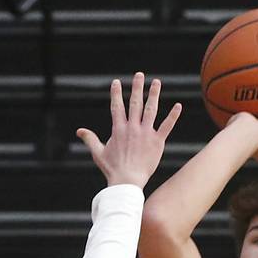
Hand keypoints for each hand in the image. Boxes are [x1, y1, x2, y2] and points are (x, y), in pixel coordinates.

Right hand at [77, 73, 181, 188]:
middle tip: (139, 75)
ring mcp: (146, 133)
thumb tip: (79, 131)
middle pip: (135, 103)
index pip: (117, 106)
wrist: (127, 182)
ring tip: (157, 82)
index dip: (116, 93)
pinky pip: (166, 126)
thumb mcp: (98, 153)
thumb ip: (90, 139)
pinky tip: (178, 106)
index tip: (117, 82)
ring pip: (151, 109)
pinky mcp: (157, 142)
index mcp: (118, 129)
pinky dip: (173, 116)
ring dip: (154, 94)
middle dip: (137, 87)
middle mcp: (132, 128)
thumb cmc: (112, 169)